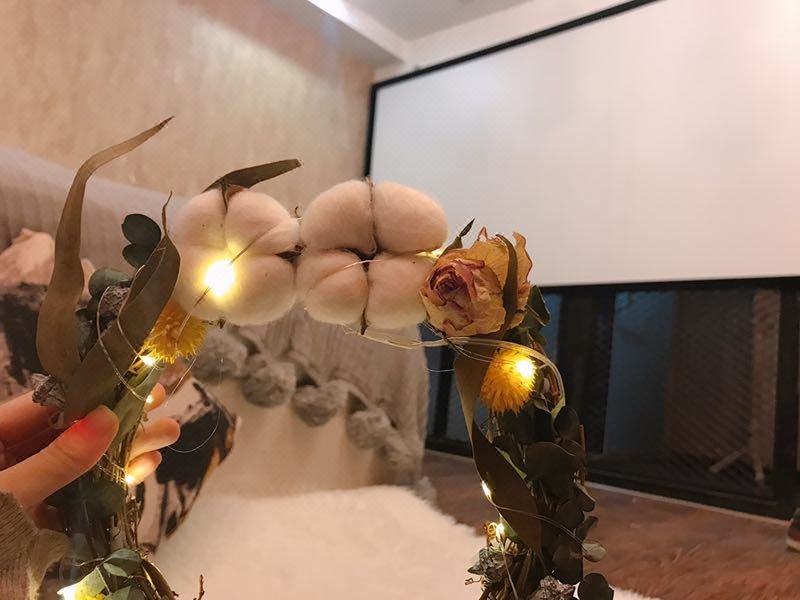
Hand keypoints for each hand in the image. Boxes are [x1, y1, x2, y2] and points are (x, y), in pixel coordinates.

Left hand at [0, 384, 179, 509]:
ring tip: (169, 434)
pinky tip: (144, 467)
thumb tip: (105, 417)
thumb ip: (56, 459)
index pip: (45, 405)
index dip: (92, 391)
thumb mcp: (8, 495)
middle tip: (165, 401)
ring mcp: (29, 487)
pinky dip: (113, 481)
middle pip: (71, 429)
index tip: (135, 379)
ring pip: (83, 460)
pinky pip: (81, 491)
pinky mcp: (42, 516)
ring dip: (126, 448)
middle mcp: (10, 457)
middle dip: (120, 418)